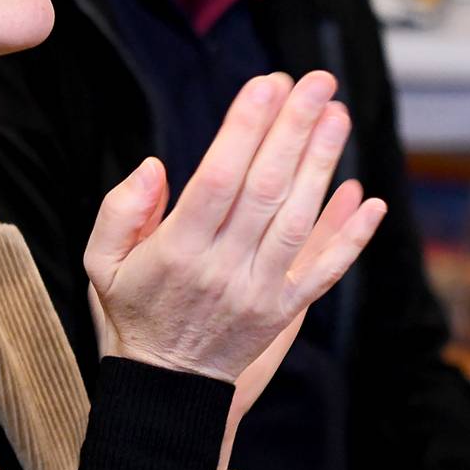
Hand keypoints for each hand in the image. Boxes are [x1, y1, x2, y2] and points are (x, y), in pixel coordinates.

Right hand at [84, 71, 385, 405]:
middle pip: (265, 190)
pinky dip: (351, 237)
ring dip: (321, 165)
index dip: (245, 130)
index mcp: (177, 251)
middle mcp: (223, 269)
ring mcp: (259, 291)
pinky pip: (324, 272)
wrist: (166, 388)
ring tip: (336, 115)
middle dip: (293, 130)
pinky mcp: (284, 311)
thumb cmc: (133, 310)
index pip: (217, 179)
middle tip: (316, 82)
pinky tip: (369, 199)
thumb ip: (120, 210)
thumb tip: (155, 165)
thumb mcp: (100, 262)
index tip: (266, 85)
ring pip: (297, 220)